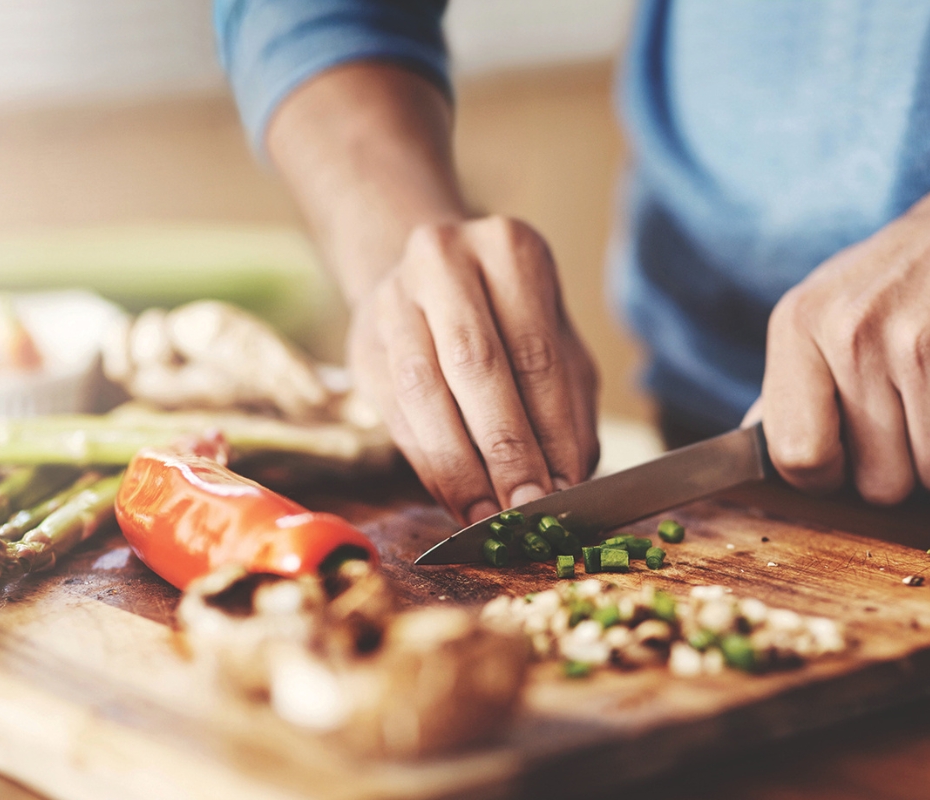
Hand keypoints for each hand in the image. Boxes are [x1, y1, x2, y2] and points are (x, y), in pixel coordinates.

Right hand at [347, 215, 599, 522]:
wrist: (430, 280)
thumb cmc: (510, 321)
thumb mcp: (556, 346)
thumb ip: (568, 409)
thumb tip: (567, 482)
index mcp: (509, 249)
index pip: (536, 353)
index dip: (550, 429)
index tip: (563, 489)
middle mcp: (444, 261)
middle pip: (476, 365)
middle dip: (504, 449)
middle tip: (526, 508)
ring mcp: (393, 299)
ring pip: (424, 391)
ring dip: (458, 465)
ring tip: (488, 515)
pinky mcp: (361, 343)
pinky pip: (394, 413)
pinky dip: (428, 464)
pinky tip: (455, 499)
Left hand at [757, 166, 929, 502]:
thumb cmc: (907, 271)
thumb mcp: (825, 307)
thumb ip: (790, 382)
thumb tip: (750, 443)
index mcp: (799, 324)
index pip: (795, 456)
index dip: (827, 476)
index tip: (848, 457)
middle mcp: (852, 333)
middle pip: (878, 482)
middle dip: (904, 464)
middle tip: (916, 408)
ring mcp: (920, 343)